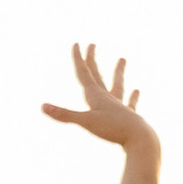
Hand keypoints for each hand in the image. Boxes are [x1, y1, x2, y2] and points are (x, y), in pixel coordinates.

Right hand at [42, 41, 159, 159]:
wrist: (140, 139)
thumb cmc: (113, 129)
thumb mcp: (86, 122)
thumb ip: (64, 114)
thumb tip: (42, 106)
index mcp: (96, 96)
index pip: (84, 74)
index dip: (78, 59)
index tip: (76, 43)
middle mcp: (108, 97)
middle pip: (98, 75)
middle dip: (92, 60)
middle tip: (92, 44)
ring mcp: (120, 106)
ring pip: (118, 85)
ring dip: (118, 72)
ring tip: (123, 59)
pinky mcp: (129, 117)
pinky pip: (130, 104)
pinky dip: (133, 97)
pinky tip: (137, 91)